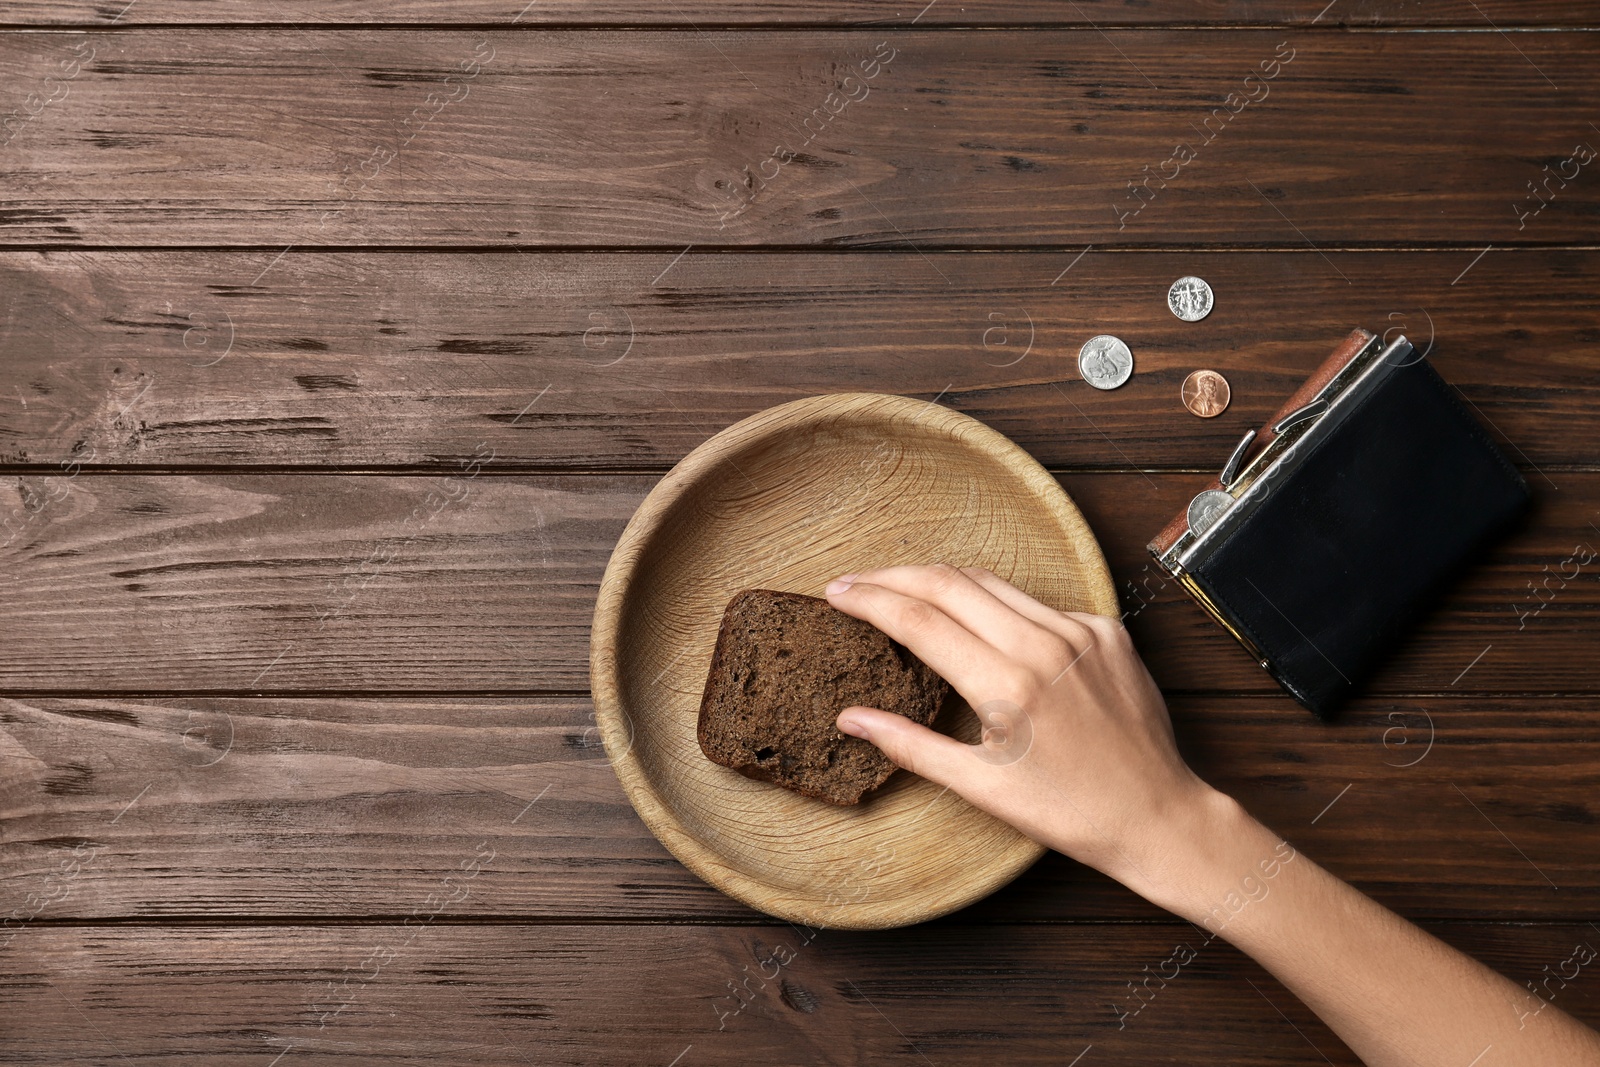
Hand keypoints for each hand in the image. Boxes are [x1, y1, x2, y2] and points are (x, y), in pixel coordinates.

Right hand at [825, 564, 1228, 898]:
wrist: (1158, 814)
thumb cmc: (1068, 811)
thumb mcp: (979, 786)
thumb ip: (908, 745)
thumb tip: (849, 719)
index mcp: (1007, 685)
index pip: (919, 620)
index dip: (869, 600)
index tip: (836, 594)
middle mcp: (1044, 645)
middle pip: (949, 583)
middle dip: (893, 576)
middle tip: (856, 582)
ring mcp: (1080, 632)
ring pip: (993, 583)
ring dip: (942, 580)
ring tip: (904, 589)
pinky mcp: (1107, 631)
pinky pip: (1038, 603)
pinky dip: (999, 605)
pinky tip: (979, 621)